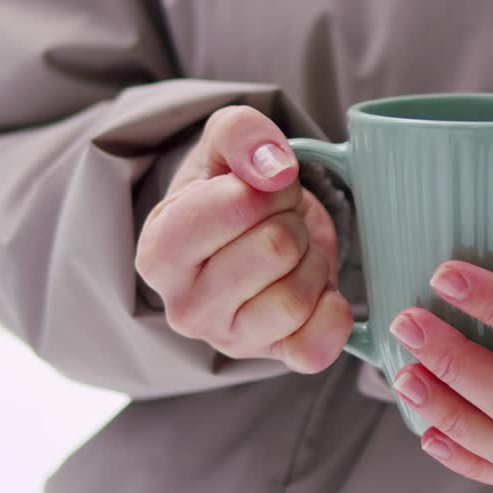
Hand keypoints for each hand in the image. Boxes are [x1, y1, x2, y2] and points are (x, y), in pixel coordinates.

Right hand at [135, 106, 351, 372]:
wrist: (246, 237)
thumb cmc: (228, 192)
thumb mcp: (223, 146)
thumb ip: (240, 133)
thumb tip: (274, 168)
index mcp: (160, 251)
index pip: (235, 208)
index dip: (268, 186)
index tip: (260, 189)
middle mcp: (185, 307)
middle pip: (276, 248)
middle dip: (291, 220)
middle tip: (279, 220)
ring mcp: (229, 340)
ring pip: (297, 296)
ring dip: (311, 260)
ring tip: (291, 252)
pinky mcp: (274, 359)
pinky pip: (318, 346)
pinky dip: (332, 312)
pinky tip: (317, 290)